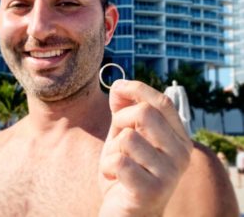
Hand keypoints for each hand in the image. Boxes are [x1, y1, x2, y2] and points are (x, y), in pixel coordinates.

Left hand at [99, 80, 192, 216]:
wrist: (127, 212)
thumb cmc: (127, 170)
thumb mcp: (124, 135)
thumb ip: (124, 111)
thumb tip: (118, 84)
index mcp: (178, 137)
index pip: (162, 102)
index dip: (137, 88)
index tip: (117, 87)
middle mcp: (181, 153)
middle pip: (145, 113)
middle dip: (120, 120)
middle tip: (117, 138)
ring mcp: (170, 174)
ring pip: (128, 138)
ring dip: (112, 149)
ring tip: (118, 164)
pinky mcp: (152, 191)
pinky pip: (119, 162)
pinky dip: (108, 167)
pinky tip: (115, 179)